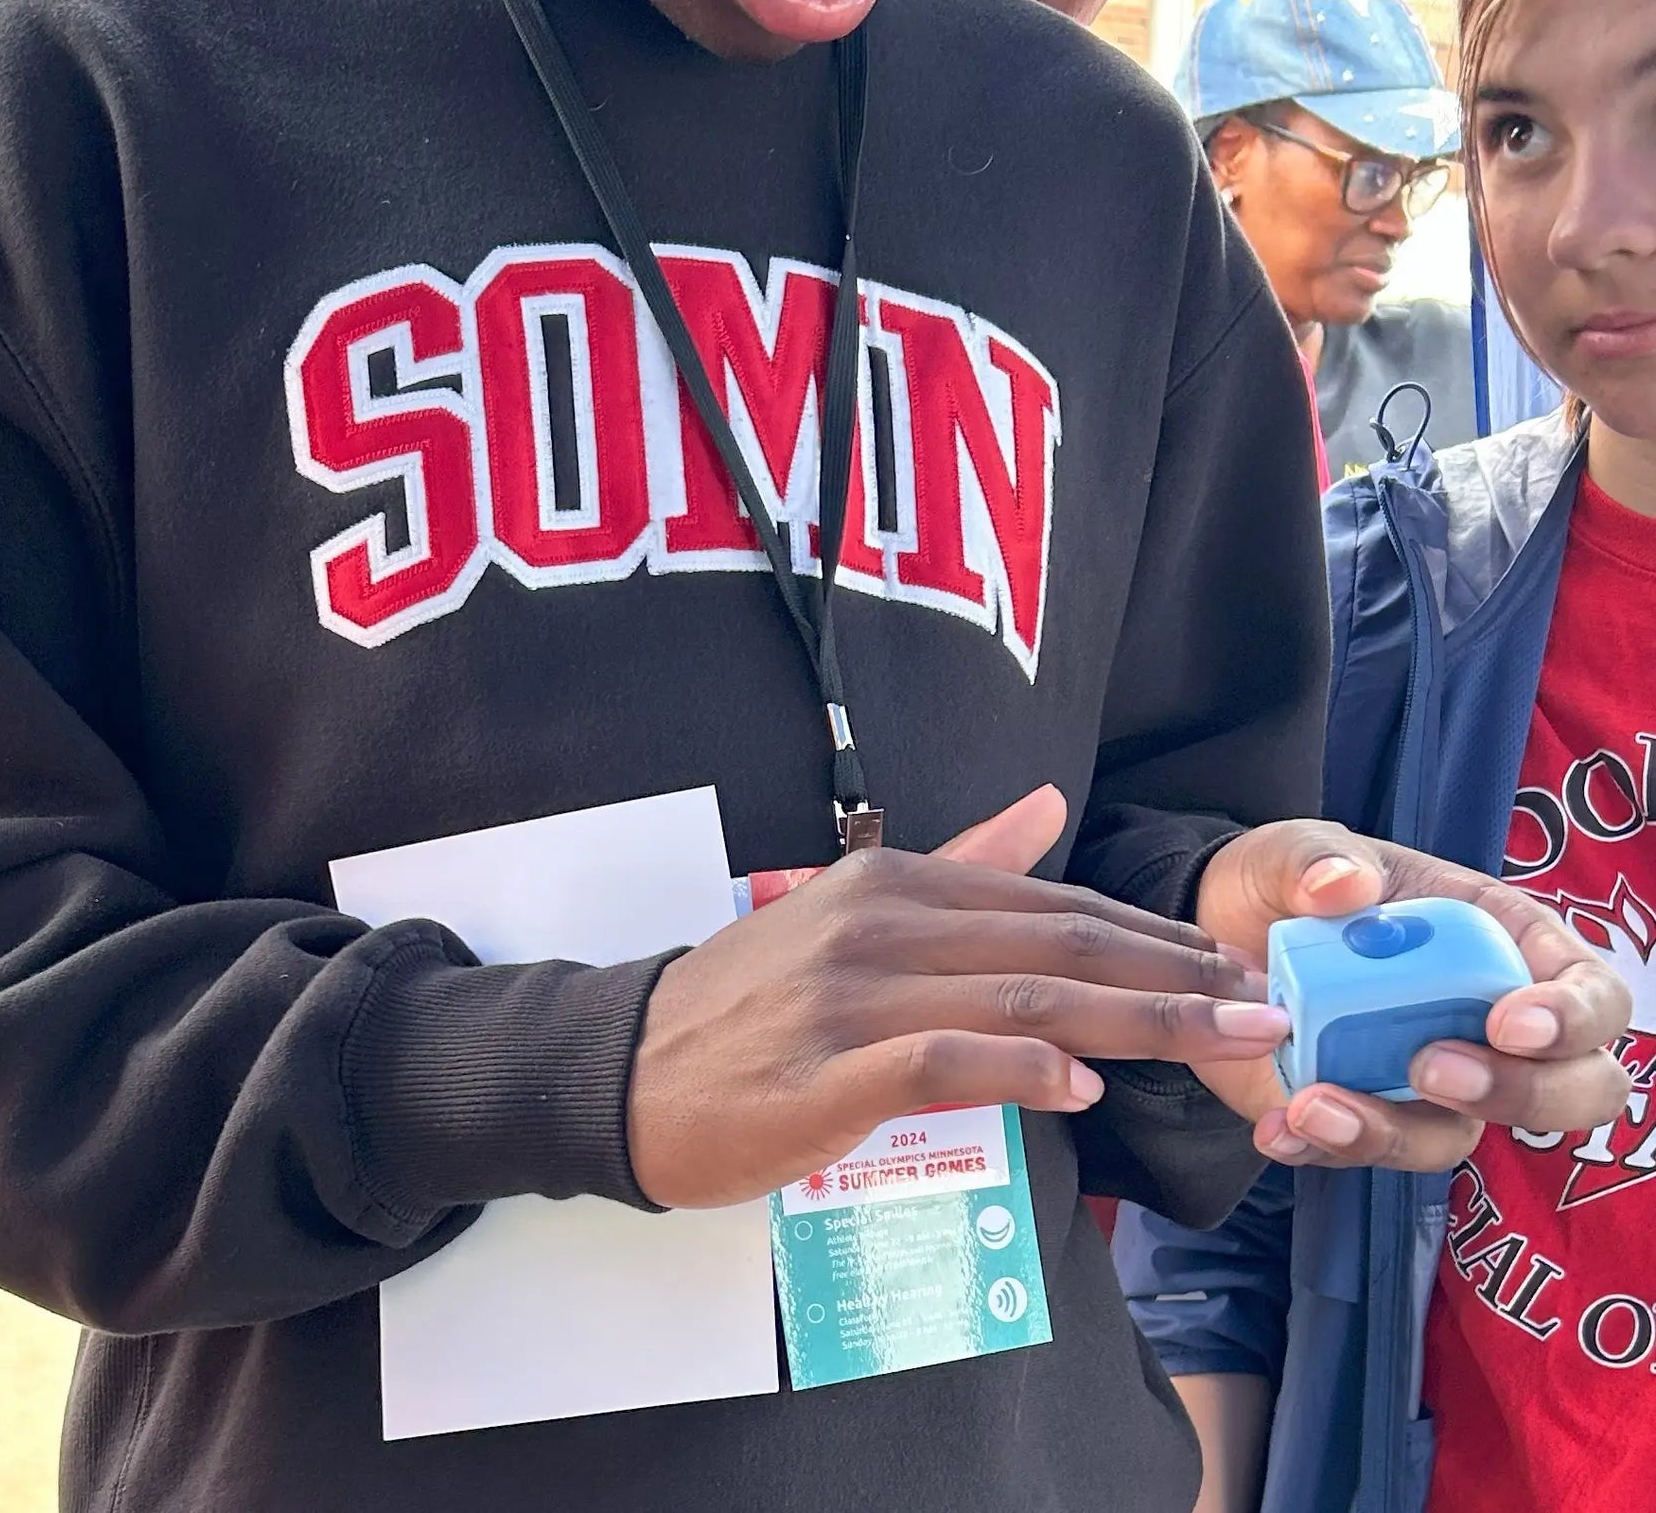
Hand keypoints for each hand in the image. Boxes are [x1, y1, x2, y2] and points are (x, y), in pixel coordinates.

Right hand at [625, 787, 1290, 1207]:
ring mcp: (853, 995)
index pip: (1050, 903)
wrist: (624, 1066)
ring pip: (1020, 997)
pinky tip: (1082, 1087)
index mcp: (894, 879)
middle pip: (1055, 945)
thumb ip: (961, 859)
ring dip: (1135, 1021)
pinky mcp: (828, 1071)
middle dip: (1173, 976)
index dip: (1152, 935)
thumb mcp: (850, 910)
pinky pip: (943, 1061)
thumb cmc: (750, 1001)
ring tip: (1222, 1042)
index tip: (1235, 964)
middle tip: (1266, 1004)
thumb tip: (1048, 803)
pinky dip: (1020, 1068)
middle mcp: (881, 922)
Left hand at [1193, 820, 1632, 1170]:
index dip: (1572, 1016)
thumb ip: (1317, 857)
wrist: (1218, 930)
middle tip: (1432, 1068)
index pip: (1590, 990)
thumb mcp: (1295, 849)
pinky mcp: (1369, 1116)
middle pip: (1571, 1091)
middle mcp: (1485, 1023)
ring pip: (1458, 1137)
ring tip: (1318, 1106)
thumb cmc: (1291, 882)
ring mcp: (1432, 1082)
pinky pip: (1368, 1155)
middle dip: (1519, 1094)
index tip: (1511, 1023)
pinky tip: (1278, 1126)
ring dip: (1395, 1133)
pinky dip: (1324, 1149)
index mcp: (1500, 941)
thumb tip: (1342, 885)